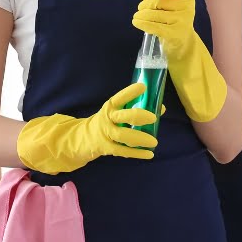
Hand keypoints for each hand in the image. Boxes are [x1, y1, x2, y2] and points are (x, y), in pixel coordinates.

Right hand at [17, 82, 157, 174]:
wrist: (81, 139)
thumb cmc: (105, 123)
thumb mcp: (116, 113)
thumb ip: (135, 109)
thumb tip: (160, 107)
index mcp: (110, 106)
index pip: (120, 97)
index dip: (131, 92)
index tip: (143, 87)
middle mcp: (106, 118)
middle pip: (122, 115)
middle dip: (137, 115)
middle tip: (153, 117)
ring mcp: (104, 133)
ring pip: (122, 135)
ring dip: (139, 138)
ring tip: (154, 141)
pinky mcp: (104, 147)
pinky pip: (122, 151)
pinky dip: (136, 153)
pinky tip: (149, 154)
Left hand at [133, 0, 226, 121]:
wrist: (182, 51)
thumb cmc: (171, 24)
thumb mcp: (165, 8)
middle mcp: (187, 9)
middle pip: (159, 0)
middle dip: (145, 3)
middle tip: (140, 8)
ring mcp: (183, 22)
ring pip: (154, 12)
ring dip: (141, 14)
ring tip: (137, 17)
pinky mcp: (175, 35)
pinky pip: (154, 25)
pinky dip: (142, 23)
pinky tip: (137, 22)